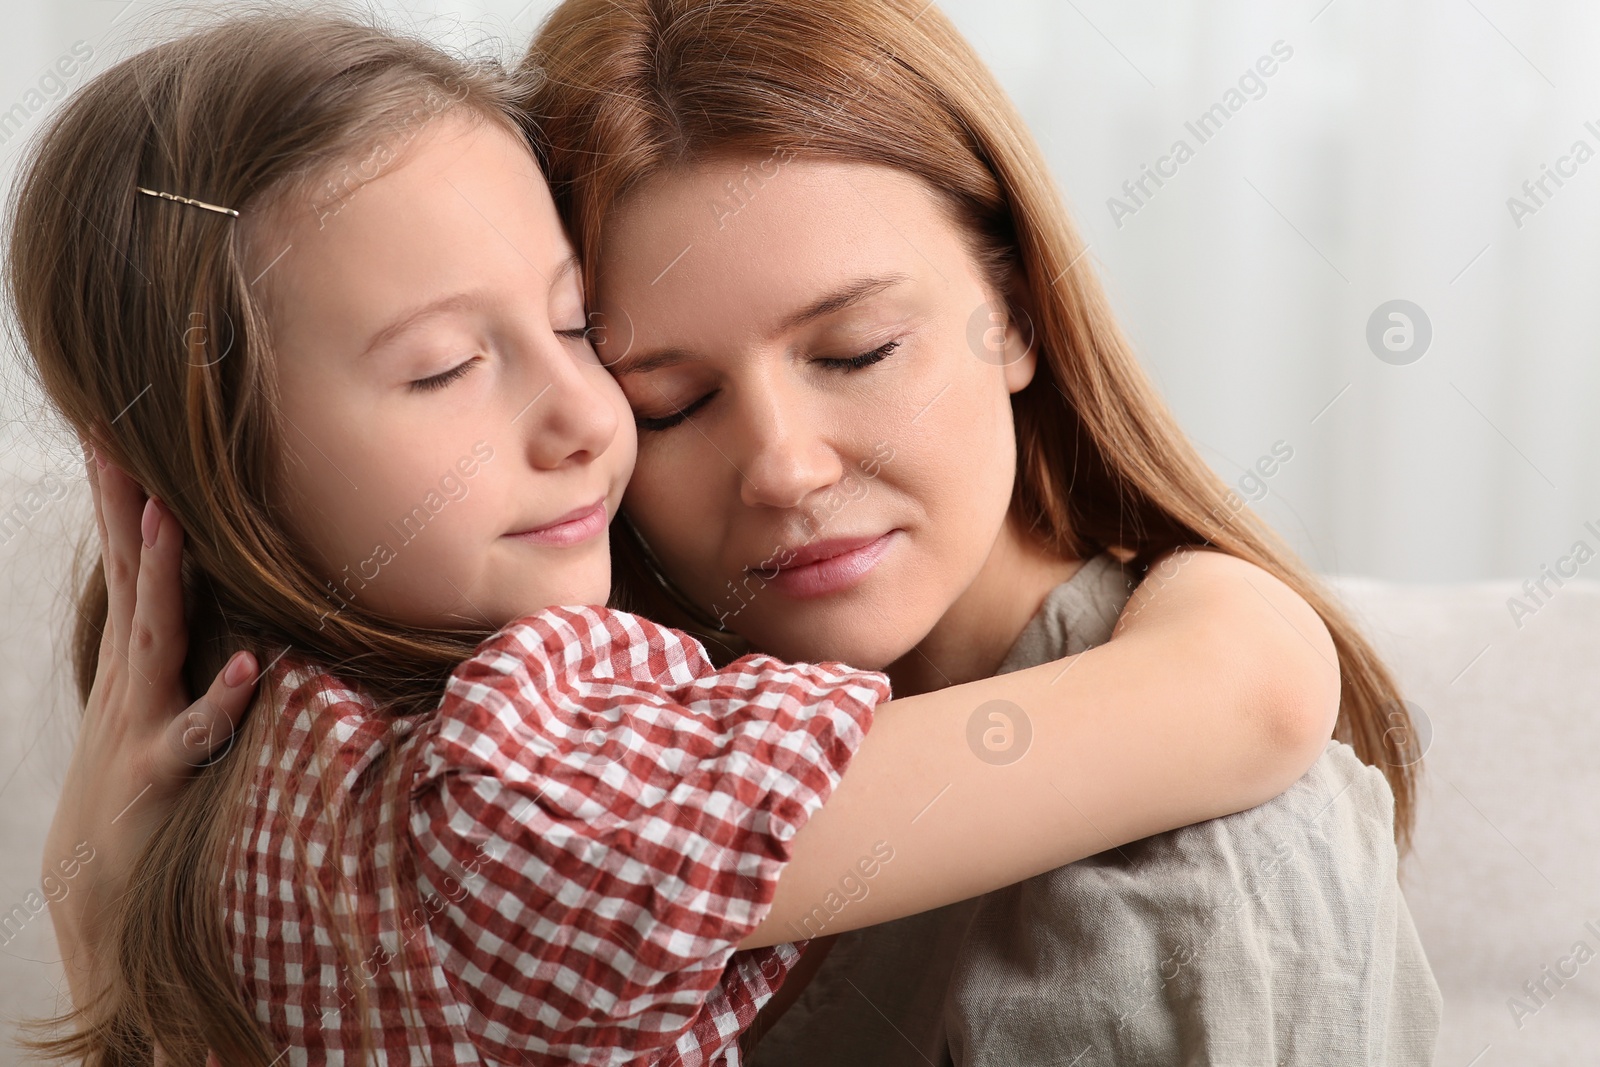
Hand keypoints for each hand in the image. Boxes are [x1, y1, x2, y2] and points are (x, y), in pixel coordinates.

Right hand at [44, 446, 257, 1009]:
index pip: (125, 562)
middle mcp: (131, 678)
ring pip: (151, 641)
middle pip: (127, 581)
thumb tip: (199, 581)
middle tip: (123, 437)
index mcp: (134, 656)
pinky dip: (217, 702)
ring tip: (171, 523)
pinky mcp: (161, 774)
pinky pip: (192, 734)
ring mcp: (141, 722)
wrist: (96, 887)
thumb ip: (173, 640)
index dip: (122, 495)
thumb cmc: (134, 784)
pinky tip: (245, 670)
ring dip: (160, 582)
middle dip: (124, 509)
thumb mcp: (151, 701)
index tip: (118, 427)